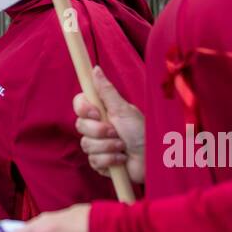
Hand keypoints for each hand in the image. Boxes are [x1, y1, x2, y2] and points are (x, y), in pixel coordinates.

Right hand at [75, 65, 144, 185]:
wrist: (152, 158)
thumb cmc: (142, 131)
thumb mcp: (123, 109)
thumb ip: (106, 90)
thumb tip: (96, 68)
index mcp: (101, 111)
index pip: (78, 104)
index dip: (84, 109)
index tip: (97, 113)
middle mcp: (96, 127)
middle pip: (80, 126)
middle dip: (100, 131)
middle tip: (117, 133)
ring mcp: (97, 145)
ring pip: (86, 145)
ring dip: (108, 147)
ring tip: (123, 147)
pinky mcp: (100, 162)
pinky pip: (93, 161)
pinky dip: (110, 160)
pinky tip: (121, 158)